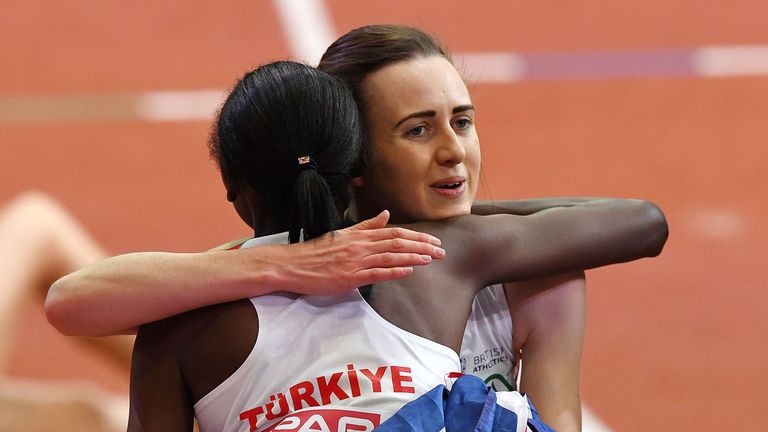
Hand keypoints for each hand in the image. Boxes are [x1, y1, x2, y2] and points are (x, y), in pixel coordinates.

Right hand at [272, 210, 444, 293]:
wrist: (293, 264)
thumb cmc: (317, 251)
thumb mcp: (343, 233)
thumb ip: (366, 225)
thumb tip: (386, 214)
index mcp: (360, 235)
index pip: (395, 233)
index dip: (416, 236)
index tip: (433, 241)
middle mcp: (361, 245)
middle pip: (398, 242)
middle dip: (422, 246)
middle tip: (441, 251)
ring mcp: (356, 261)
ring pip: (391, 256)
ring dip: (414, 257)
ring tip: (431, 259)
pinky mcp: (350, 277)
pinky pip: (377, 272)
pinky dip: (394, 270)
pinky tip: (408, 271)